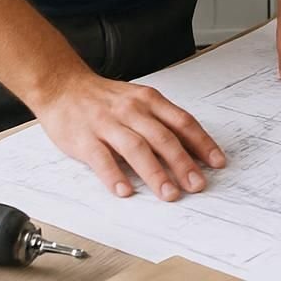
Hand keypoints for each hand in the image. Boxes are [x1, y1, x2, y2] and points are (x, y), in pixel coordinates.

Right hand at [33, 72, 224, 200]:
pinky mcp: (84, 138)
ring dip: (155, 173)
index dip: (202, 143)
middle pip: (163, 137)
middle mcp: (131, 110)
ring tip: (169, 194)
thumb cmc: (104, 98)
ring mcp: (107, 124)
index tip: (217, 162)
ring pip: (136, 148)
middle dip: (183, 163)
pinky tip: (125, 191)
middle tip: (197, 184)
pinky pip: (101, 159)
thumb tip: (191, 147)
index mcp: (149, 100)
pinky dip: (114, 176)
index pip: (182, 122)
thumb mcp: (138, 99)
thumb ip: (162, 120)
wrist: (62, 86)